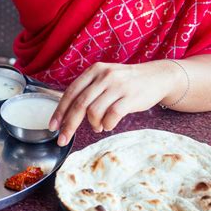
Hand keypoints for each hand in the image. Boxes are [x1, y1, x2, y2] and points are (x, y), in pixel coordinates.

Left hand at [49, 61, 182, 145]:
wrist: (157, 77)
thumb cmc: (127, 82)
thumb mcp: (105, 78)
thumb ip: (88, 91)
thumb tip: (67, 115)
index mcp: (94, 71)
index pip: (71, 92)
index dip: (60, 111)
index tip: (53, 126)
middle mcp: (104, 76)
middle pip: (79, 104)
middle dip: (69, 125)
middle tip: (63, 139)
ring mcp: (117, 86)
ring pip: (94, 112)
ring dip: (93, 124)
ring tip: (98, 126)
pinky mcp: (130, 97)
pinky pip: (111, 116)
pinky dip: (107, 125)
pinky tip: (108, 125)